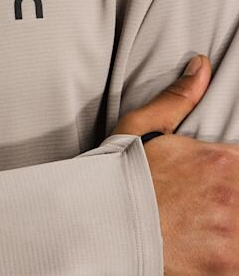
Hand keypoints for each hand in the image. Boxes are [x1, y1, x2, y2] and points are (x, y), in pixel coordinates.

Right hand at [113, 54, 238, 274]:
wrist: (97, 224)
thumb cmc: (118, 174)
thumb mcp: (142, 125)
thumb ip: (178, 97)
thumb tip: (201, 65)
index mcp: (221, 161)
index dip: (232, 170)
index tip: (221, 177)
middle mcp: (233, 198)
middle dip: (230, 199)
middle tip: (208, 202)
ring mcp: (232, 239)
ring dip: (232, 228)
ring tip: (207, 225)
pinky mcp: (224, 270)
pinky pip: (237, 262)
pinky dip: (227, 258)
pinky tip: (207, 249)